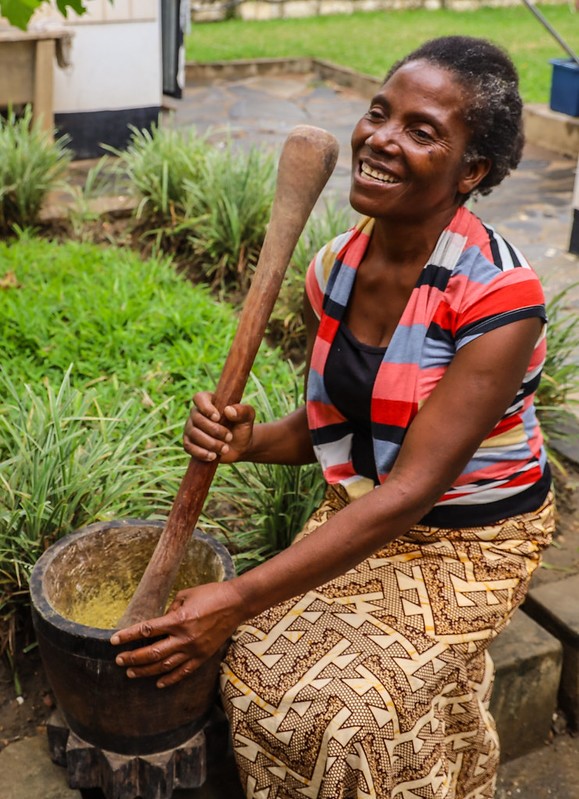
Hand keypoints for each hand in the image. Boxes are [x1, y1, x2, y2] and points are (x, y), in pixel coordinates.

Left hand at [110, 581, 243, 687]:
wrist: (236, 603)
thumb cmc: (211, 594)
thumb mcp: (186, 594)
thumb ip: (171, 609)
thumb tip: (161, 621)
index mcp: (178, 620)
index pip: (146, 630)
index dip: (127, 636)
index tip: (113, 641)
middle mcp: (183, 638)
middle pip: (152, 653)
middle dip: (132, 658)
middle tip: (119, 661)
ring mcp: (194, 650)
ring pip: (164, 666)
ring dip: (145, 671)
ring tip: (131, 673)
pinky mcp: (203, 656)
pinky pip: (183, 672)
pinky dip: (169, 679)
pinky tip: (158, 683)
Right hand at [183, 391, 255, 463]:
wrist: (239, 446)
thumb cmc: (242, 427)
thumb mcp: (248, 417)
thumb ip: (243, 411)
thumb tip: (228, 411)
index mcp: (209, 401)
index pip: (199, 398)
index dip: (206, 408)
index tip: (217, 417)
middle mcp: (196, 413)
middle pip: (197, 419)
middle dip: (214, 430)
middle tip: (229, 437)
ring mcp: (191, 428)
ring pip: (193, 434)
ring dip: (210, 443)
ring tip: (225, 449)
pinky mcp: (190, 443)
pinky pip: (188, 447)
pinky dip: (200, 452)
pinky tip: (213, 456)